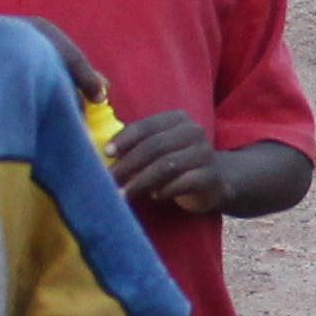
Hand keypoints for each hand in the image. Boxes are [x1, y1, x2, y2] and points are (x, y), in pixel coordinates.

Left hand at [103, 108, 223, 209]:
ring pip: (167, 165)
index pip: (145, 126)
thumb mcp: (158, 147)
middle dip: (128, 164)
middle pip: (154, 146)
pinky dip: (165, 191)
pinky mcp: (210, 176)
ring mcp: (204, 153)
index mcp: (177, 119)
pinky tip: (154, 197)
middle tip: (109, 179)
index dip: (124, 139)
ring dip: (141, 181)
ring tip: (124, 193)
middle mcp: (193, 131)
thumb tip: (100, 152)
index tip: (106, 153)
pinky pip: (183, 183)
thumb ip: (135, 145)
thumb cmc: (177, 161)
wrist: (215, 180)